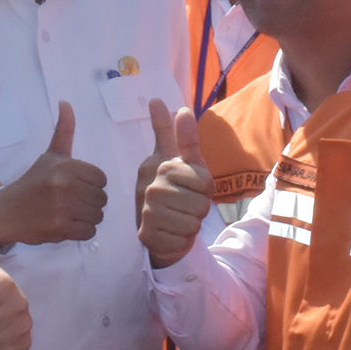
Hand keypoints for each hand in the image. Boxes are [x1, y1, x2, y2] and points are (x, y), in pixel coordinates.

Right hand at [0, 104, 107, 246]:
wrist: (7, 211)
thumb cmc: (33, 182)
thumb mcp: (50, 155)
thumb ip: (63, 130)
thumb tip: (66, 102)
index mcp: (66, 166)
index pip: (102, 179)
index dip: (91, 184)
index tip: (76, 186)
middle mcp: (65, 185)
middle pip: (102, 198)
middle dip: (90, 202)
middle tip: (71, 202)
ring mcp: (63, 208)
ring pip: (98, 216)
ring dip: (87, 218)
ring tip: (69, 213)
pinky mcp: (60, 228)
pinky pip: (89, 231)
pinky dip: (81, 231)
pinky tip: (66, 225)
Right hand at [137, 99, 212, 268]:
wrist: (160, 227)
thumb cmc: (177, 191)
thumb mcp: (186, 164)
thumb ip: (185, 138)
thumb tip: (182, 108)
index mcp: (159, 164)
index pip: (204, 181)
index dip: (206, 187)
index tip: (192, 185)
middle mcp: (148, 186)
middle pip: (200, 204)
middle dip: (199, 208)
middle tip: (185, 205)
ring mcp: (145, 212)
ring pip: (193, 223)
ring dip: (192, 224)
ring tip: (178, 218)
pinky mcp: (146, 235)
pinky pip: (183, 240)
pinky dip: (184, 241)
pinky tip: (172, 233)